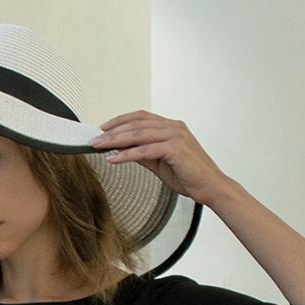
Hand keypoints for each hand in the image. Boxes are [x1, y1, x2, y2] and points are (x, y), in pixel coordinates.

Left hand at [91, 110, 229, 200]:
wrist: (210, 187)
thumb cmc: (189, 175)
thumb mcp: (159, 162)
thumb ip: (142, 153)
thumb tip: (121, 149)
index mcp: (171, 127)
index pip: (140, 117)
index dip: (120, 120)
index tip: (102, 128)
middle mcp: (174, 127)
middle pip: (136, 124)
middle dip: (112, 131)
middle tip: (93, 138)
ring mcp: (176, 136)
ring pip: (138, 135)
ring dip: (115, 140)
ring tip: (98, 145)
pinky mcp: (175, 149)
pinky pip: (144, 150)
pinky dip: (126, 155)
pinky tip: (113, 159)